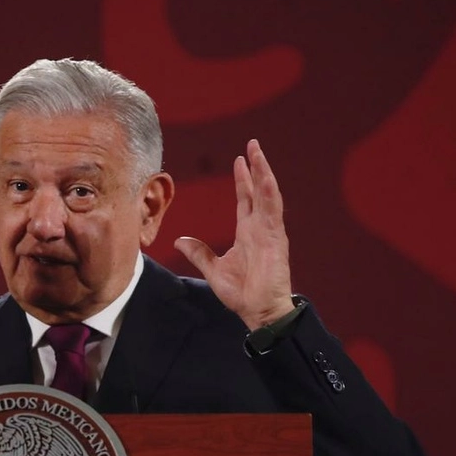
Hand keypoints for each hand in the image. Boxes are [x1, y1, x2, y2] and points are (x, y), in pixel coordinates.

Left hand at [174, 139, 293, 330]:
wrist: (258, 311)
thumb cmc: (242, 293)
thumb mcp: (212, 269)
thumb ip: (199, 252)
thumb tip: (180, 240)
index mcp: (247, 232)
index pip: (245, 199)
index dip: (243, 180)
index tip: (240, 160)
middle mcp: (260, 228)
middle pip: (258, 190)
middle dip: (256, 167)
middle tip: (252, 145)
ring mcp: (269, 231)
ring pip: (268, 194)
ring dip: (263, 172)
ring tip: (258, 152)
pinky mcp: (275, 239)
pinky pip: (273, 210)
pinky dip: (269, 192)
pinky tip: (266, 176)